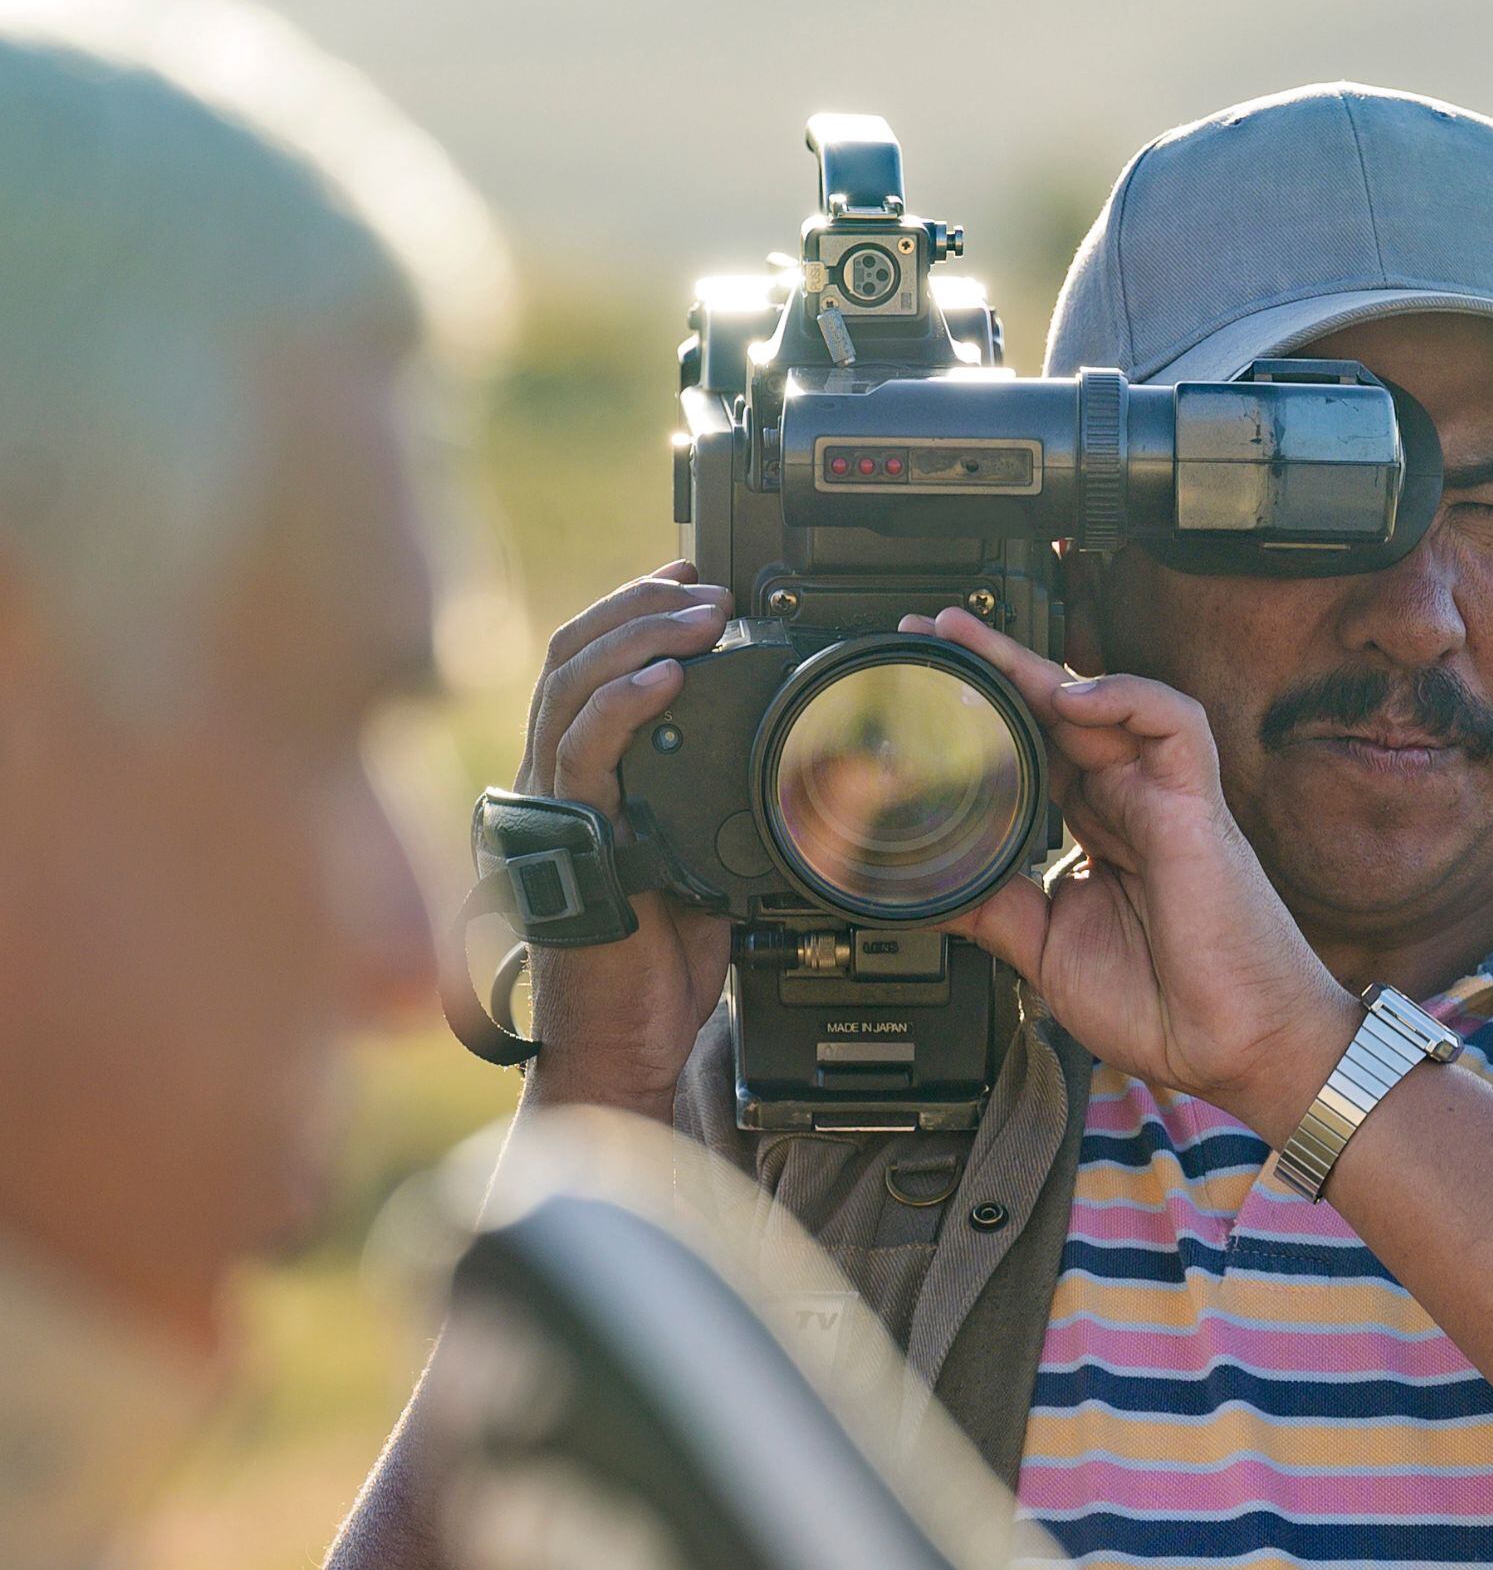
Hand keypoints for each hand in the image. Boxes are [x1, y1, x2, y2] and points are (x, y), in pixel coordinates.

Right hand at [514, 559, 733, 1116]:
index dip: (636, 611)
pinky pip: (583, 750)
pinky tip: (666, 674)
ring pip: (571, 683)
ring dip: (639, 634)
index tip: (697, 582)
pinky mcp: (566, 837)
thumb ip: (727, 802)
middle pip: (575, 654)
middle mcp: (559, 780)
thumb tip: (806, 759)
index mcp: (586, 776)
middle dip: (640, 603)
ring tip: (698, 614)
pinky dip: (623, 701)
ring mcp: (556, 805)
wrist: (629, 1040)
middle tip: (706, 584)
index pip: (592, 666)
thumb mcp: (708, 859)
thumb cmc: (659, 962)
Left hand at [902, 608, 1360, 1144]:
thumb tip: (925, 889)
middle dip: (997, 665)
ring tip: (978, 644)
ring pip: (1108, 700)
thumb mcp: (1045, 949)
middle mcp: (1128, 802)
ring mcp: (1163, 798)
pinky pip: (1173, 722)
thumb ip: (991, 907)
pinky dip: (1126, 697)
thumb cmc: (1165, 1005)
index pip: (1035, 747)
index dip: (986, 713)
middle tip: (933, 635)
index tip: (928, 692)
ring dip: (1040, 666)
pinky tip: (1072, 697)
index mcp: (1095, 827)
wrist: (1232, 1049)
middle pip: (1060, 710)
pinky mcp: (1197, 805)